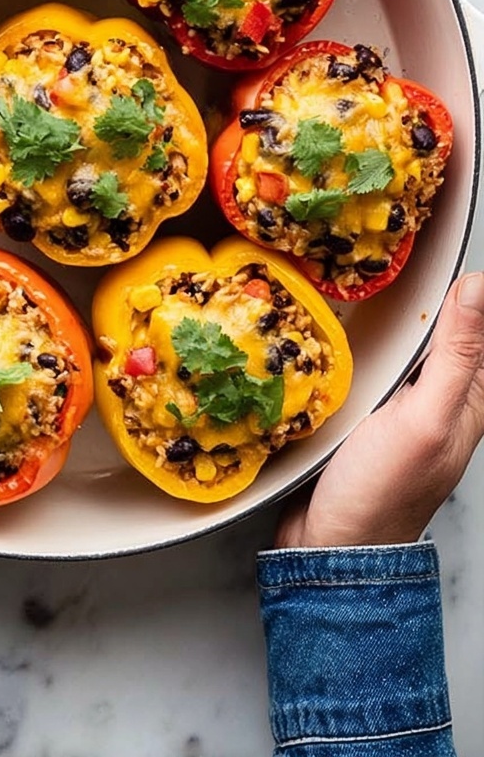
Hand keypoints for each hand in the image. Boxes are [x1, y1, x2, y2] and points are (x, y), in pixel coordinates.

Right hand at [276, 270, 483, 547]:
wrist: (329, 545)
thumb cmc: (382, 492)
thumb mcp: (426, 418)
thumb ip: (456, 356)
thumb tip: (476, 290)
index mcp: (469, 399)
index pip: (476, 327)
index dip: (462, 290)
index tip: (436, 252)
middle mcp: (439, 400)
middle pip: (437, 329)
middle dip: (421, 295)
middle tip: (390, 256)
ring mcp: (399, 407)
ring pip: (398, 344)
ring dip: (380, 315)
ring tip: (356, 282)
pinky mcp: (362, 413)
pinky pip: (365, 364)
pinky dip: (352, 342)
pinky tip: (331, 327)